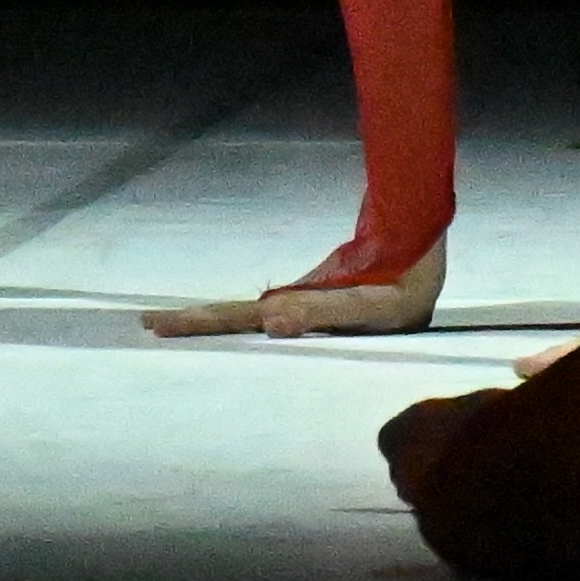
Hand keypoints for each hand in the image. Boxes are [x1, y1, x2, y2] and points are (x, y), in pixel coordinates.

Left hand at [140, 230, 445, 338]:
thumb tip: (269, 321)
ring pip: (251, 316)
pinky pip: (275, 303)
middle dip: (196, 325)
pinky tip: (234, 321)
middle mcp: (300, 320)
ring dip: (213, 320)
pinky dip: (243, 312)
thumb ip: (325, 311)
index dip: (201, 324)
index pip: (242, 325)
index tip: (157, 325)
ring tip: (171, 321)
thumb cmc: (411, 284)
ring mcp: (307, 308)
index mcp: (306, 326)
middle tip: (147, 324)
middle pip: (238, 323)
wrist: (433, 253)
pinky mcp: (318, 292)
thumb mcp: (376, 304)